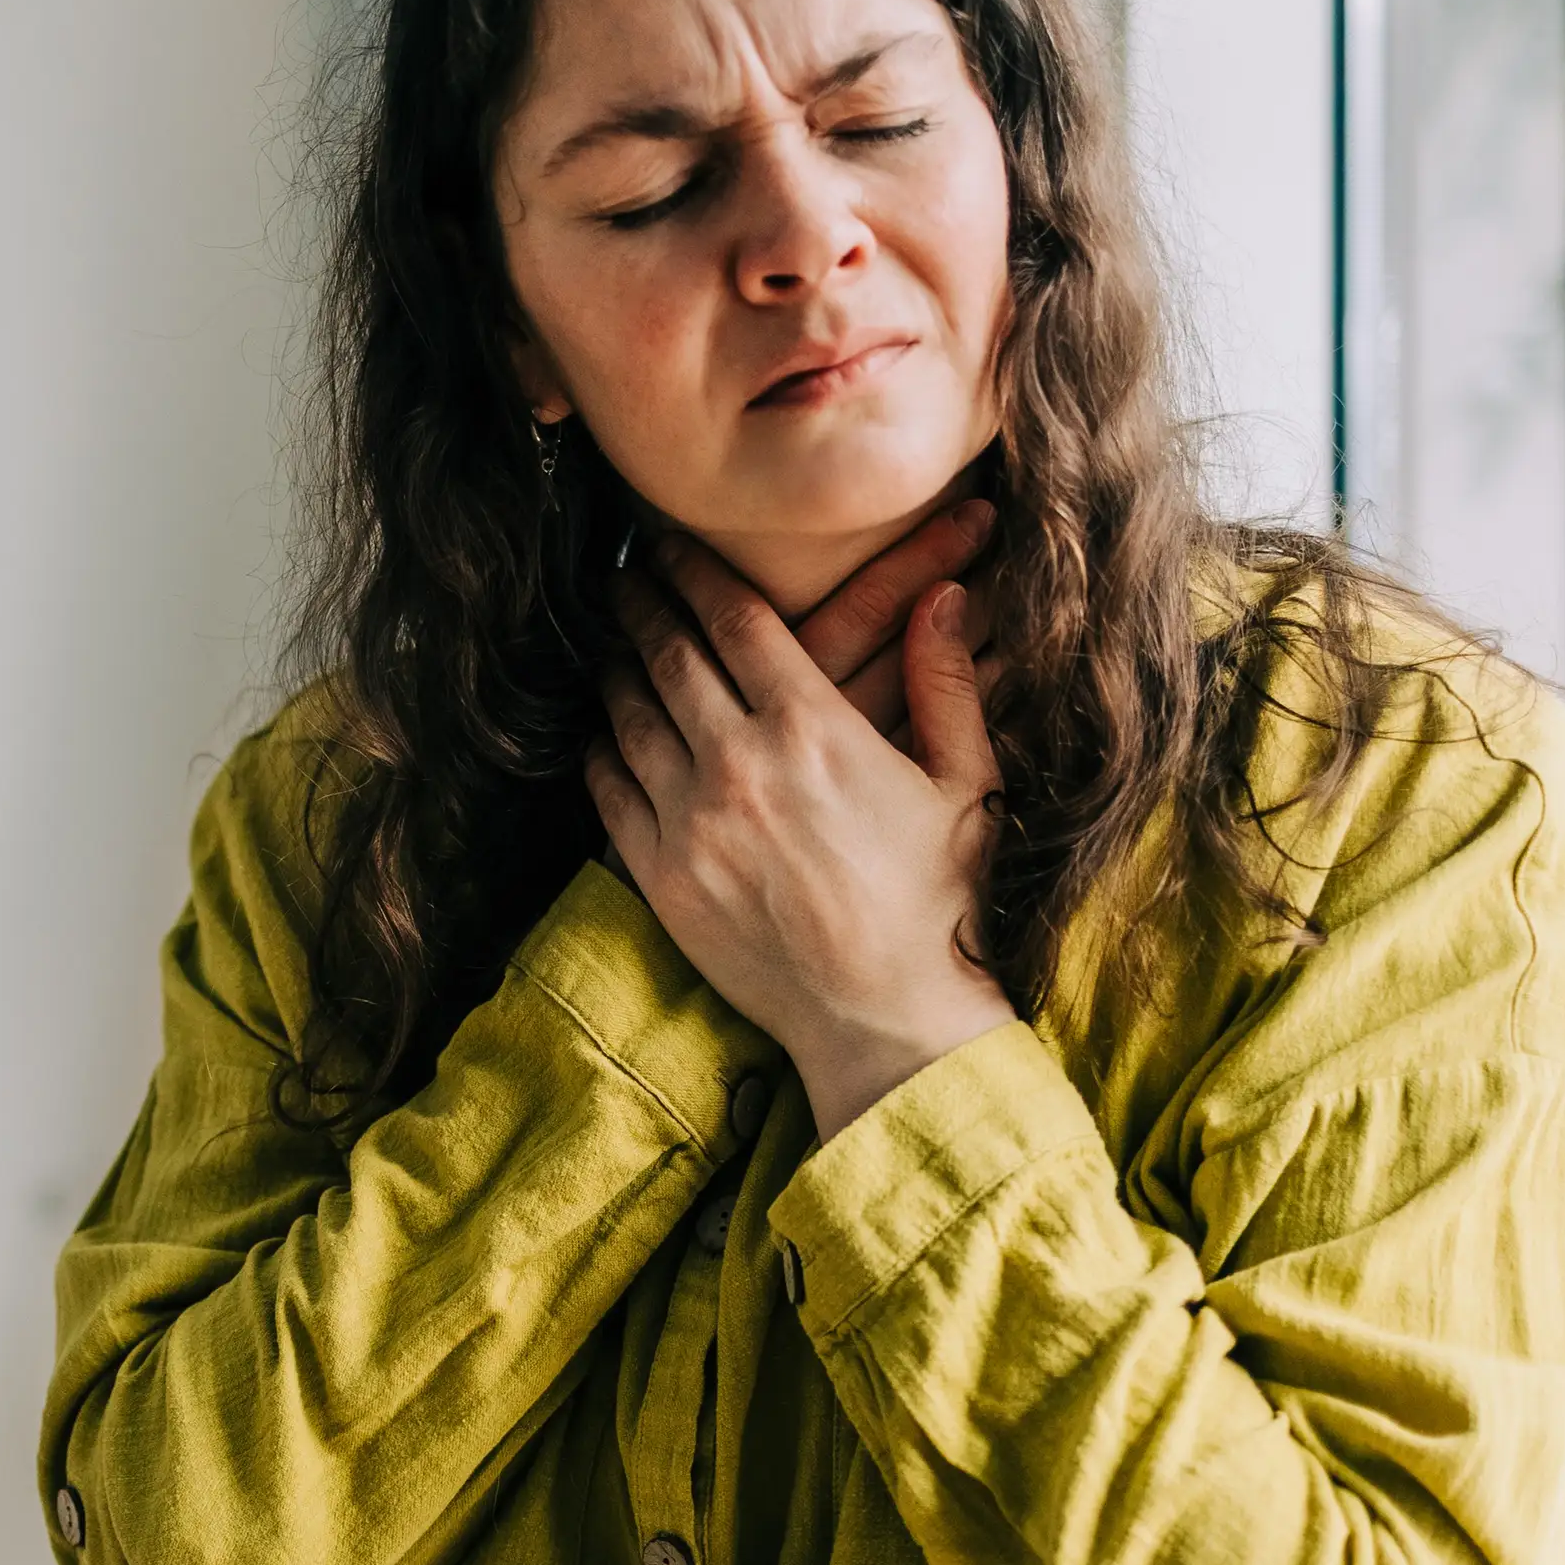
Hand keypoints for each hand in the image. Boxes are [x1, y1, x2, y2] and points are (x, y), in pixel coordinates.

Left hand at [584, 534, 1014, 1136]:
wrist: (889, 1019)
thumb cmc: (941, 900)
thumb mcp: (965, 783)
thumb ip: (946, 683)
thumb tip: (946, 593)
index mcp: (814, 729)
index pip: (733, 620)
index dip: (693, 572)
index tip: (668, 545)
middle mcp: (739, 764)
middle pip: (667, 654)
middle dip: (641, 604)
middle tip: (622, 576)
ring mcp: (690, 821)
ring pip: (627, 715)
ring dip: (614, 668)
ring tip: (609, 641)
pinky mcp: (659, 876)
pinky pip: (607, 789)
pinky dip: (600, 748)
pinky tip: (603, 729)